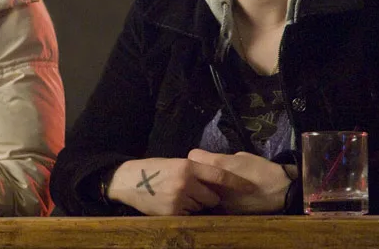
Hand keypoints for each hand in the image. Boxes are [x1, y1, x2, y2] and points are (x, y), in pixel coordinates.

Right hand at [106, 157, 254, 215]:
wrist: (130, 181)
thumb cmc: (153, 169)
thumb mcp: (175, 164)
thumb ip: (193, 171)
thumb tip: (213, 180)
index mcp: (188, 166)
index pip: (219, 175)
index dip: (236, 182)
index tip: (249, 187)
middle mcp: (186, 182)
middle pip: (212, 196)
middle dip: (210, 197)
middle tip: (199, 194)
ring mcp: (179, 199)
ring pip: (200, 207)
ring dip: (195, 204)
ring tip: (179, 197)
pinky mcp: (172, 212)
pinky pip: (188, 215)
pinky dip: (184, 211)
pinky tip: (173, 203)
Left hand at [187, 149, 290, 213]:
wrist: (279, 192)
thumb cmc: (262, 169)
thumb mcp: (241, 156)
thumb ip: (223, 158)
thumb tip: (213, 162)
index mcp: (218, 164)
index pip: (193, 156)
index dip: (198, 157)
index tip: (204, 159)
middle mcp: (213, 182)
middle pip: (193, 175)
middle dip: (198, 174)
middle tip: (208, 175)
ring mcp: (217, 199)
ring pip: (200, 191)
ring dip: (205, 189)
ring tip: (218, 188)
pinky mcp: (224, 212)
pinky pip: (211, 205)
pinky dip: (215, 201)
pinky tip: (226, 199)